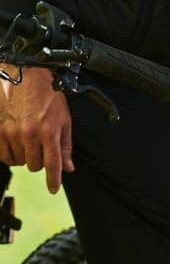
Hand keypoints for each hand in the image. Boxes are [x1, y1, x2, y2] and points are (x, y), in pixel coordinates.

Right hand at [0, 64, 73, 193]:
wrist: (24, 74)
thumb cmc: (47, 94)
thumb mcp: (64, 117)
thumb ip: (65, 144)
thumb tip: (68, 167)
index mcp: (49, 131)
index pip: (52, 164)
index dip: (53, 180)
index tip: (52, 189)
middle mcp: (29, 134)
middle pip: (34, 165)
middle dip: (39, 160)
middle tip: (40, 146)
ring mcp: (11, 133)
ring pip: (18, 161)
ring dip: (24, 156)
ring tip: (27, 140)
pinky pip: (3, 155)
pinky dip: (9, 153)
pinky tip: (14, 143)